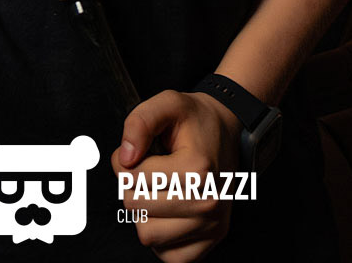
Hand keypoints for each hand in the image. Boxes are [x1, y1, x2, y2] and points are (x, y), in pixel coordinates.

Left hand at [113, 90, 242, 261]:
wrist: (228, 131)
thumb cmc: (195, 120)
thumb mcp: (167, 103)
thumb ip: (140, 122)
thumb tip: (124, 158)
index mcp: (197, 169)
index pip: (131, 179)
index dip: (123, 162)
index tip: (138, 152)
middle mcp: (209, 202)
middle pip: (135, 208)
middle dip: (131, 186)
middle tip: (148, 170)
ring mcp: (212, 225)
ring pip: (147, 235)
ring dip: (145, 214)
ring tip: (159, 190)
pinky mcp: (211, 242)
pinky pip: (168, 257)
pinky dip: (161, 238)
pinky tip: (168, 213)